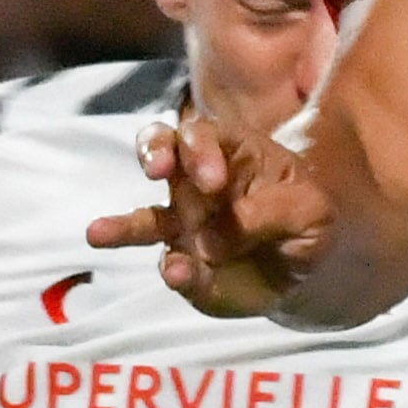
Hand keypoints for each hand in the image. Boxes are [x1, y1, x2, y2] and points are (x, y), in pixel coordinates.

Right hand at [88, 116, 335, 317]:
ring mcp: (184, 225)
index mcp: (230, 152)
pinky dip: (173, 271)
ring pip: (144, 219)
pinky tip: (178, 273)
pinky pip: (171, 266)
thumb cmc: (306, 218)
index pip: (202, 134)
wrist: (309, 265)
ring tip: (96, 234)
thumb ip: (273, 213)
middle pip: (159, 150)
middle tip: (157, 171)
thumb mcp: (311, 210)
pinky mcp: (186, 264)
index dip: (199, 149)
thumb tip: (216, 239)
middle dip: (153, 153)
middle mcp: (195, 182)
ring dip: (120, 226)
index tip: (212, 181)